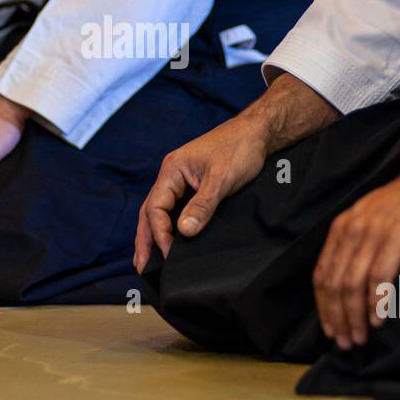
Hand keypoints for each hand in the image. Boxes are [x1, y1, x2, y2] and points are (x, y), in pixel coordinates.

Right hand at [134, 115, 268, 273]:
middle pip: (150, 211)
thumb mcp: (221, 179)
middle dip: (145, 239)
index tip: (169, 256)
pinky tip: (170, 239)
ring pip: (160, 211)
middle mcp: (171, 175)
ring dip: (153, 234)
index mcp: (171, 171)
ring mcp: (181, 180)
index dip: (160, 234)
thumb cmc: (239, 149)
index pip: (155, 208)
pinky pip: (174, 208)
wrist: (257, 133)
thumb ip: (202, 206)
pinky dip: (168, 226)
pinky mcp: (193, 185)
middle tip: (141, 267)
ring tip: (148, 260)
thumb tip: (184, 232)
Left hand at [312, 117, 399, 349]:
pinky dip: (376, 301)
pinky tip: (378, 320)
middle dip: (337, 317)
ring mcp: (374, 232)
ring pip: (353, 283)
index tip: (330, 330)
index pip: (322, 273)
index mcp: (342, 227)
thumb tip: (349, 286)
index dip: (324, 306)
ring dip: (354, 316)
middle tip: (345, 343)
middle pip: (334, 282)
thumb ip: (358, 246)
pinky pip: (379, 275)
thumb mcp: (372, 220)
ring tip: (360, 338)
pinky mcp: (398, 236)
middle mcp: (352, 229)